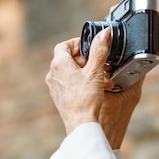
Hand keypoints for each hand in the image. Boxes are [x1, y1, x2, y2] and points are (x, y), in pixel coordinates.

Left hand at [46, 29, 143, 147]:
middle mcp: (53, 74)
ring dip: (88, 72)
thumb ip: (100, 50)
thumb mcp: (95, 71)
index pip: (65, 45)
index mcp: (58, 64)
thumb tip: (104, 33)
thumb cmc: (86, 99)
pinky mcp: (60, 98)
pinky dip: (83, 82)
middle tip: (101, 63)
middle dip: (87, 59)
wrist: (81, 124)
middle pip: (69, 59)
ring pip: (71, 72)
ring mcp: (55, 87)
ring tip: (103, 77)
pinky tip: (98, 88)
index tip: (91, 46)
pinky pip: (71, 84)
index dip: (78, 43)